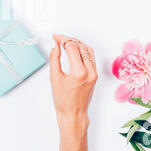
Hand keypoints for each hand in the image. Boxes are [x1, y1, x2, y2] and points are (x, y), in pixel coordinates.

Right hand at [49, 34, 97, 150]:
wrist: (73, 113)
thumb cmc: (64, 100)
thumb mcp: (54, 78)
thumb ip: (54, 59)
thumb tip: (55, 46)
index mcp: (79, 72)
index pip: (72, 47)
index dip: (62, 39)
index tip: (55, 37)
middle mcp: (90, 71)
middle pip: (80, 46)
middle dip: (69, 39)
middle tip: (59, 38)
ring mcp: (94, 73)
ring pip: (88, 49)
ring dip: (77, 43)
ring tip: (66, 42)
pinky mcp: (95, 74)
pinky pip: (91, 56)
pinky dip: (83, 50)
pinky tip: (75, 49)